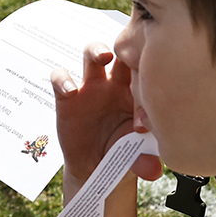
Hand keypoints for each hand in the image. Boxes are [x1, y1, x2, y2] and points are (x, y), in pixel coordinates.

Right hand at [52, 43, 160, 192]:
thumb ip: (144, 161)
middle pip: (121, 50)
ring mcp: (91, 87)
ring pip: (92, 54)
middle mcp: (116, 83)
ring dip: (97, 50)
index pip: (146, 68)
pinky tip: (70, 90)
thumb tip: (153, 171)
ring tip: (102, 57)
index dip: (150, 68)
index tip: (154, 79)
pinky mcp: (68, 97)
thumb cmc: (124, 154)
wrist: (97, 167)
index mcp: (139, 91)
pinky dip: (63, 79)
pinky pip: (61, 79)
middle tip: (130, 51)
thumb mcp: (136, 159)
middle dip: (126, 45)